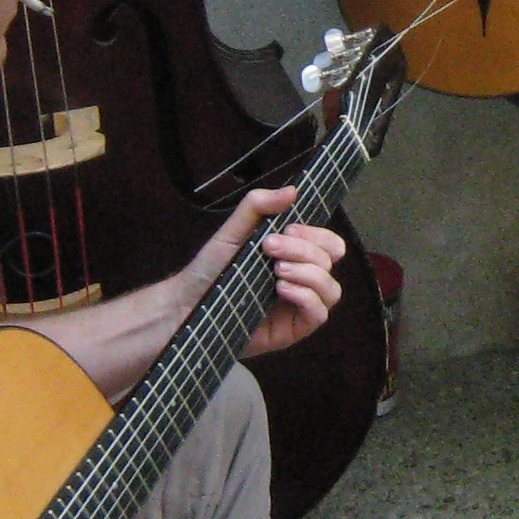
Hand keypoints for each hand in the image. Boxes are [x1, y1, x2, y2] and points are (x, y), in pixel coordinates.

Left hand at [150, 187, 340, 357]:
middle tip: (270, 247)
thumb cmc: (211, 268)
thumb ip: (258, 206)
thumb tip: (293, 190)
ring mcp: (299, 305)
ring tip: (277, 270)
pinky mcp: (293, 329)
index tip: (287, 229)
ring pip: (331, 289)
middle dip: (303, 249)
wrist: (187, 303)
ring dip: (309, 273)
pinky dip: (306, 297)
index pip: (328, 243)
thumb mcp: (233, 231)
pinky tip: (282, 289)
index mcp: (294, 256)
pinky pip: (319, 314)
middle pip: (329, 261)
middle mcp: (302, 279)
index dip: (315, 234)